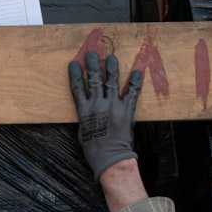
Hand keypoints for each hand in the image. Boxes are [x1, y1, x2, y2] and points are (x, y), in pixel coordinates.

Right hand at [68, 51, 142, 179]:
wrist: (110, 158)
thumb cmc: (94, 149)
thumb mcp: (82, 131)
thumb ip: (85, 117)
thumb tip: (86, 109)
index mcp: (84, 110)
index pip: (78, 87)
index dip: (76, 74)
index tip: (74, 63)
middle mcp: (97, 104)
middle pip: (94, 79)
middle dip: (93, 64)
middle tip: (92, 53)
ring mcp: (112, 106)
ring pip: (111, 81)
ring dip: (111, 67)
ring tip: (111, 57)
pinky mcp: (126, 110)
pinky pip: (132, 92)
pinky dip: (135, 82)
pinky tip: (137, 71)